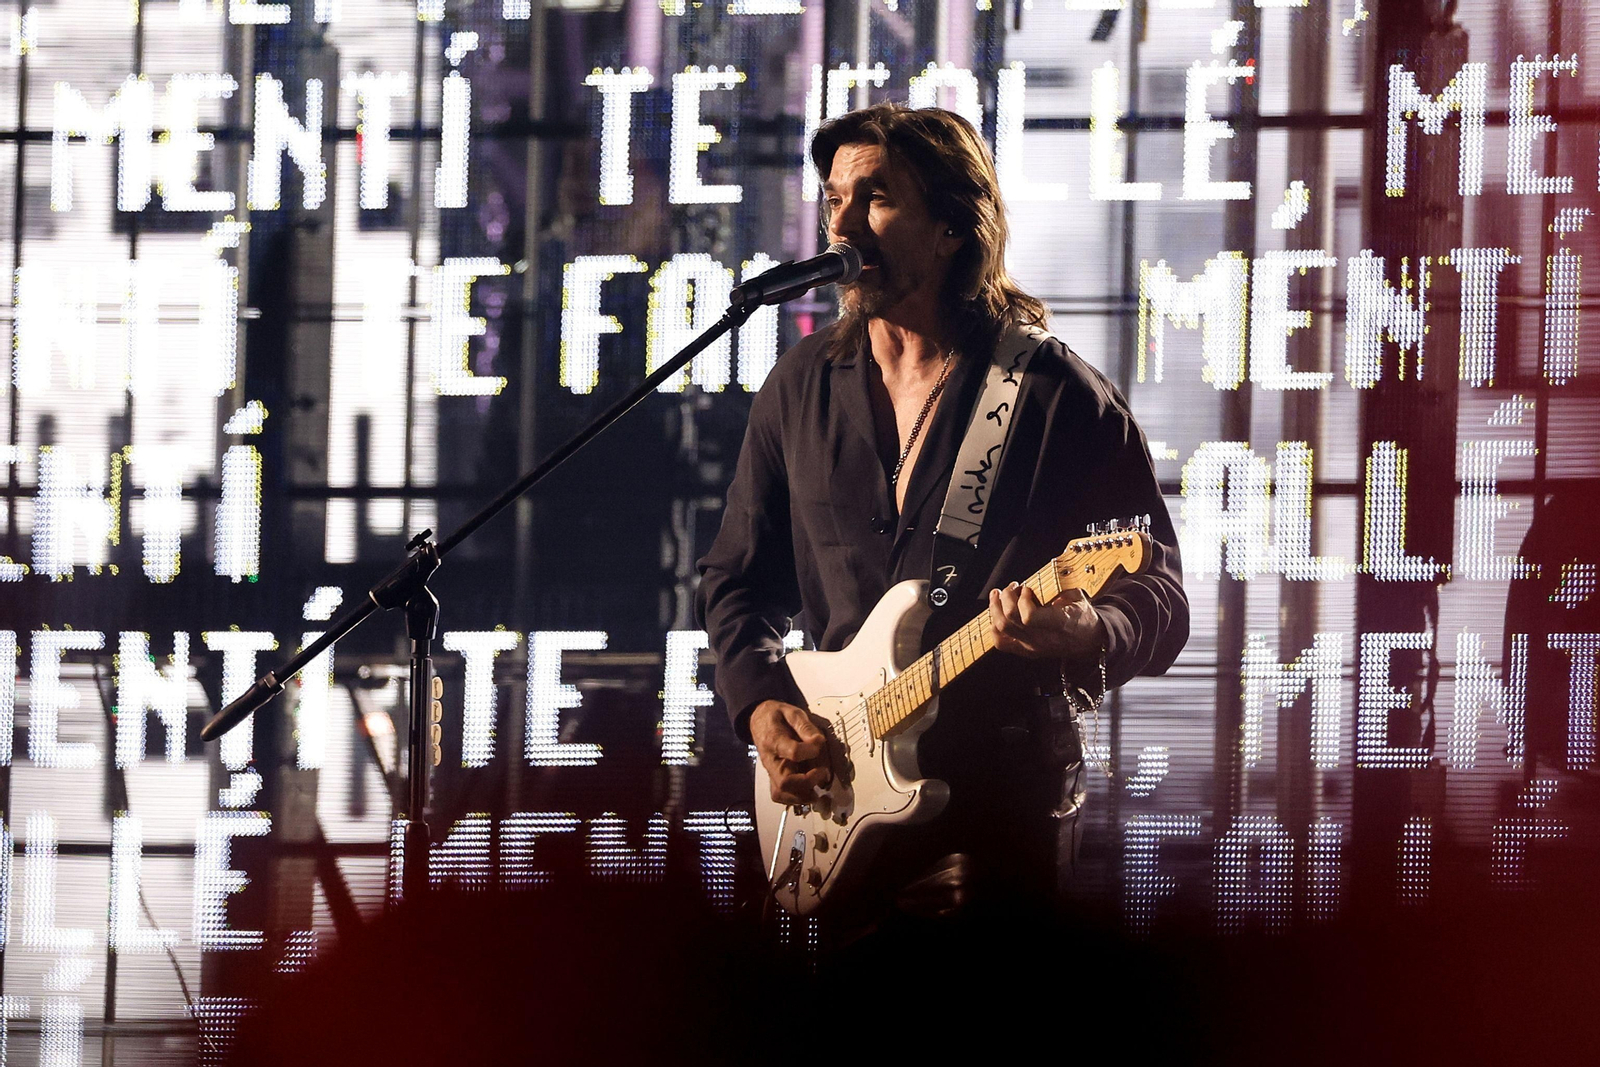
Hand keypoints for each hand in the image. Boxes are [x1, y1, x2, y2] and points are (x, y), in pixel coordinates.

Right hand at [750, 699, 830, 805]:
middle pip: (785, 781)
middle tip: (822, 773)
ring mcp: (771, 771)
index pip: (793, 752)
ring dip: (802, 796)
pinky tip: (808, 792)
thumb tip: (819, 741)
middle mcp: (771, 759)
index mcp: (774, 740)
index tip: (820, 743)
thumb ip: (805, 726)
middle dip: (808, 782)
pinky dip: (794, 799)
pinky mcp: (774, 777)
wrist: (759, 720)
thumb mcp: (792, 712)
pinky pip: (779, 795)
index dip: (811, 751)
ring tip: (818, 789)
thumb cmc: (777, 717)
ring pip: (781, 793)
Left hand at [989, 583, 1106, 664]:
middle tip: (1012, 586)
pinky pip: (1001, 642)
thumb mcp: (1077, 596)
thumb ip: (1058, 587)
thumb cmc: (1082, 614)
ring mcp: (1032, 647)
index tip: (1027, 588)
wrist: (1089, 639)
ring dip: (995, 607)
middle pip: (1010, 620)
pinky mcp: (1025, 650)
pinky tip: (997, 612)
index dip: (1022, 600)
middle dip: (1006, 597)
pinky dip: (994, 626)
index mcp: (1059, 624)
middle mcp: (1043, 639)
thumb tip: (1038, 577)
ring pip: (1001, 629)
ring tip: (998, 594)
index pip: (1029, 617)